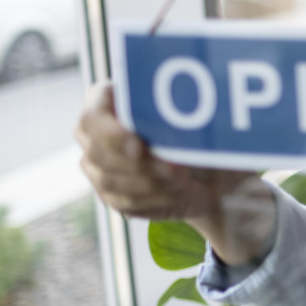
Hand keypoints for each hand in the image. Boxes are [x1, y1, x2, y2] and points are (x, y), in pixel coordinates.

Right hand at [75, 82, 274, 263]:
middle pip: (97, 153)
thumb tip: (190, 109)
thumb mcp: (200, 116)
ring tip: (183, 179)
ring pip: (109, 181)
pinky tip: (177, 194)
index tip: (139, 146)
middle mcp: (95, 135)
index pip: (92, 117)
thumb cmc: (203, 132)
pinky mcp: (112, 195)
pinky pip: (124, 203)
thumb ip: (186, 110)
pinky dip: (154, 200)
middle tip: (176, 170)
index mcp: (108, 103)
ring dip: (150, 184)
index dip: (111, 134)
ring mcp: (99, 167)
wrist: (213, 169)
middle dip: (139, 165)